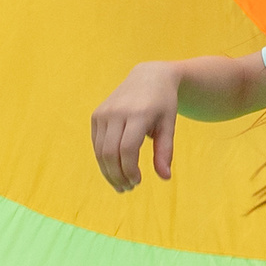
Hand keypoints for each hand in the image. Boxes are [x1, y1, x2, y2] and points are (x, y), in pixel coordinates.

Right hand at [91, 62, 179, 190]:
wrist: (149, 77)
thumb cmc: (163, 104)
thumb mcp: (169, 125)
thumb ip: (165, 151)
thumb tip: (165, 178)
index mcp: (138, 113)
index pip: (127, 149)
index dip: (130, 170)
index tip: (138, 182)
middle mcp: (117, 111)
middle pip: (110, 153)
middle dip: (117, 175)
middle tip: (128, 188)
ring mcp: (103, 112)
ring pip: (100, 151)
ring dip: (108, 172)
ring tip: (121, 185)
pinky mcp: (96, 115)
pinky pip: (96, 144)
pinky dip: (103, 160)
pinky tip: (114, 170)